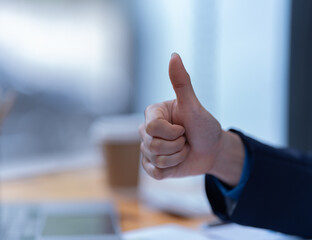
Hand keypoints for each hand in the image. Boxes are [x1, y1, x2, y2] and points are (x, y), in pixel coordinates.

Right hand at [139, 53, 243, 185]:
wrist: (212, 151)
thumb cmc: (204, 126)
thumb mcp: (193, 106)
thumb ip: (181, 82)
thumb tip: (174, 55)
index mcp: (153, 114)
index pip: (152, 128)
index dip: (173, 132)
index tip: (183, 127)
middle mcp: (146, 130)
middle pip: (153, 145)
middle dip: (178, 145)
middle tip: (185, 139)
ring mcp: (147, 149)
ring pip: (155, 160)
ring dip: (177, 157)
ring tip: (183, 149)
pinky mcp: (151, 166)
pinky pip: (154, 172)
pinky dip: (170, 169)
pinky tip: (176, 161)